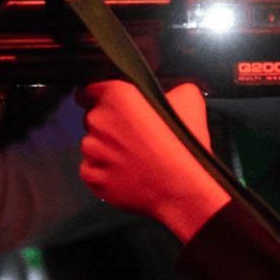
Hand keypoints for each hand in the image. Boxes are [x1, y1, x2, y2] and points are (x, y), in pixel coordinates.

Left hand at [77, 81, 229, 240]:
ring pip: (93, 145)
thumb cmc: (184, 148)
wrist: (181, 190)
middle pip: (94, 118)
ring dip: (108, 150)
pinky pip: (92, 169)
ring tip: (135, 159)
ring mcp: (92, 150)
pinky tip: (128, 174)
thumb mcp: (190, 101)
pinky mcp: (91, 176)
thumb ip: (171, 88)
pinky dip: (106, 172)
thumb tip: (170, 91)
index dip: (102, 97)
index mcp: (117, 96)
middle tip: (136, 137)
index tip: (115, 108)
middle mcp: (98, 121)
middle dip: (111, 126)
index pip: (90, 90)